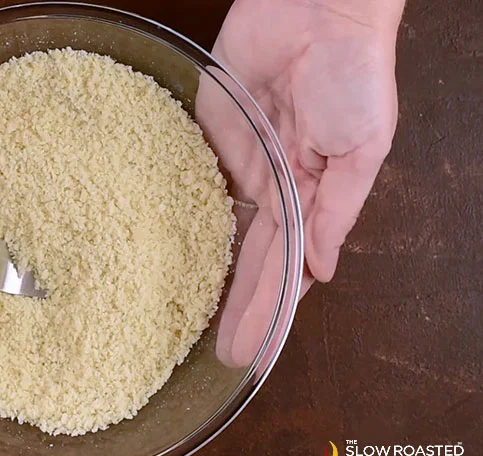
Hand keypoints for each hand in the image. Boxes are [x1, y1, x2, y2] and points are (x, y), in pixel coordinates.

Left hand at [207, 0, 403, 365]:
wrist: (315, 9)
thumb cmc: (352, 73)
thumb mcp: (362, 149)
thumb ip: (338, 210)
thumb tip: (323, 271)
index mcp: (308, 195)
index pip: (285, 267)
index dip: (270, 309)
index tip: (253, 350)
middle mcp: (270, 187)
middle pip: (246, 260)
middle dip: (235, 307)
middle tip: (216, 354)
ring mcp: (234, 162)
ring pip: (214, 231)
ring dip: (203, 274)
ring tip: (184, 318)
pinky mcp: (202, 132)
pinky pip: (185, 181)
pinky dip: (173, 217)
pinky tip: (161, 252)